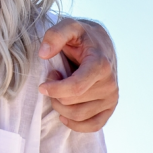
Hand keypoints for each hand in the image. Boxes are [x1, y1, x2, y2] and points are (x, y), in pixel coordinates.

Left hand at [38, 18, 117, 132]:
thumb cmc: (81, 36)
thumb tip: (43, 54)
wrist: (101, 43)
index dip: (54, 89)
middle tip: (53, 77)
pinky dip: (76, 124)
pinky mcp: (110, 107)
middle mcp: (110, 84)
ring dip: (61, 106)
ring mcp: (111, 98)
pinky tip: (64, 114)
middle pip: (72, 101)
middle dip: (55, 93)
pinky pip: (94, 126)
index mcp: (100, 65)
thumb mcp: (68, 26)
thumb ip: (55, 35)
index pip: (75, 87)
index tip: (42, 85)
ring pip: (79, 115)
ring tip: (59, 88)